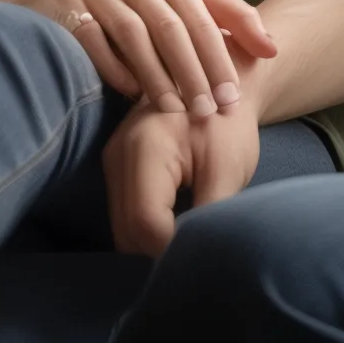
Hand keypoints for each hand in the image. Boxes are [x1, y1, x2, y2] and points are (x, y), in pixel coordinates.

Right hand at [0, 0, 277, 115]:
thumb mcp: (167, 11)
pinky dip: (117, 70)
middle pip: (175, 26)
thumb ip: (213, 24)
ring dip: (160, 77)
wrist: (44, 2)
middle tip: (212, 111)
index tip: (238, 93)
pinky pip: (97, 41)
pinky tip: (132, 98)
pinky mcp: (68, 5)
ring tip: (178, 112)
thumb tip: (272, 49)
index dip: (228, 51)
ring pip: (138, 34)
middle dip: (197, 71)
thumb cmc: (121, 14)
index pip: (208, 11)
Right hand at [104, 96, 260, 256]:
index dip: (172, 250)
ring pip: (122, 228)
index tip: (203, 256)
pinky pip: (125, 215)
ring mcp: (112, 161)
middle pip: (127, 231)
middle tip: (197, 260)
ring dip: (152, 245)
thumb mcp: (228, 168)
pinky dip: (147, 231)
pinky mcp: (117, 168)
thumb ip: (209, 215)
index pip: (146, 222)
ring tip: (188, 247)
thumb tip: (197, 259)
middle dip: (160, 253)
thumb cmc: (230, 121)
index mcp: (146, 147)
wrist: (218, 82)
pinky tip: (175, 232)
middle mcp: (118, 155)